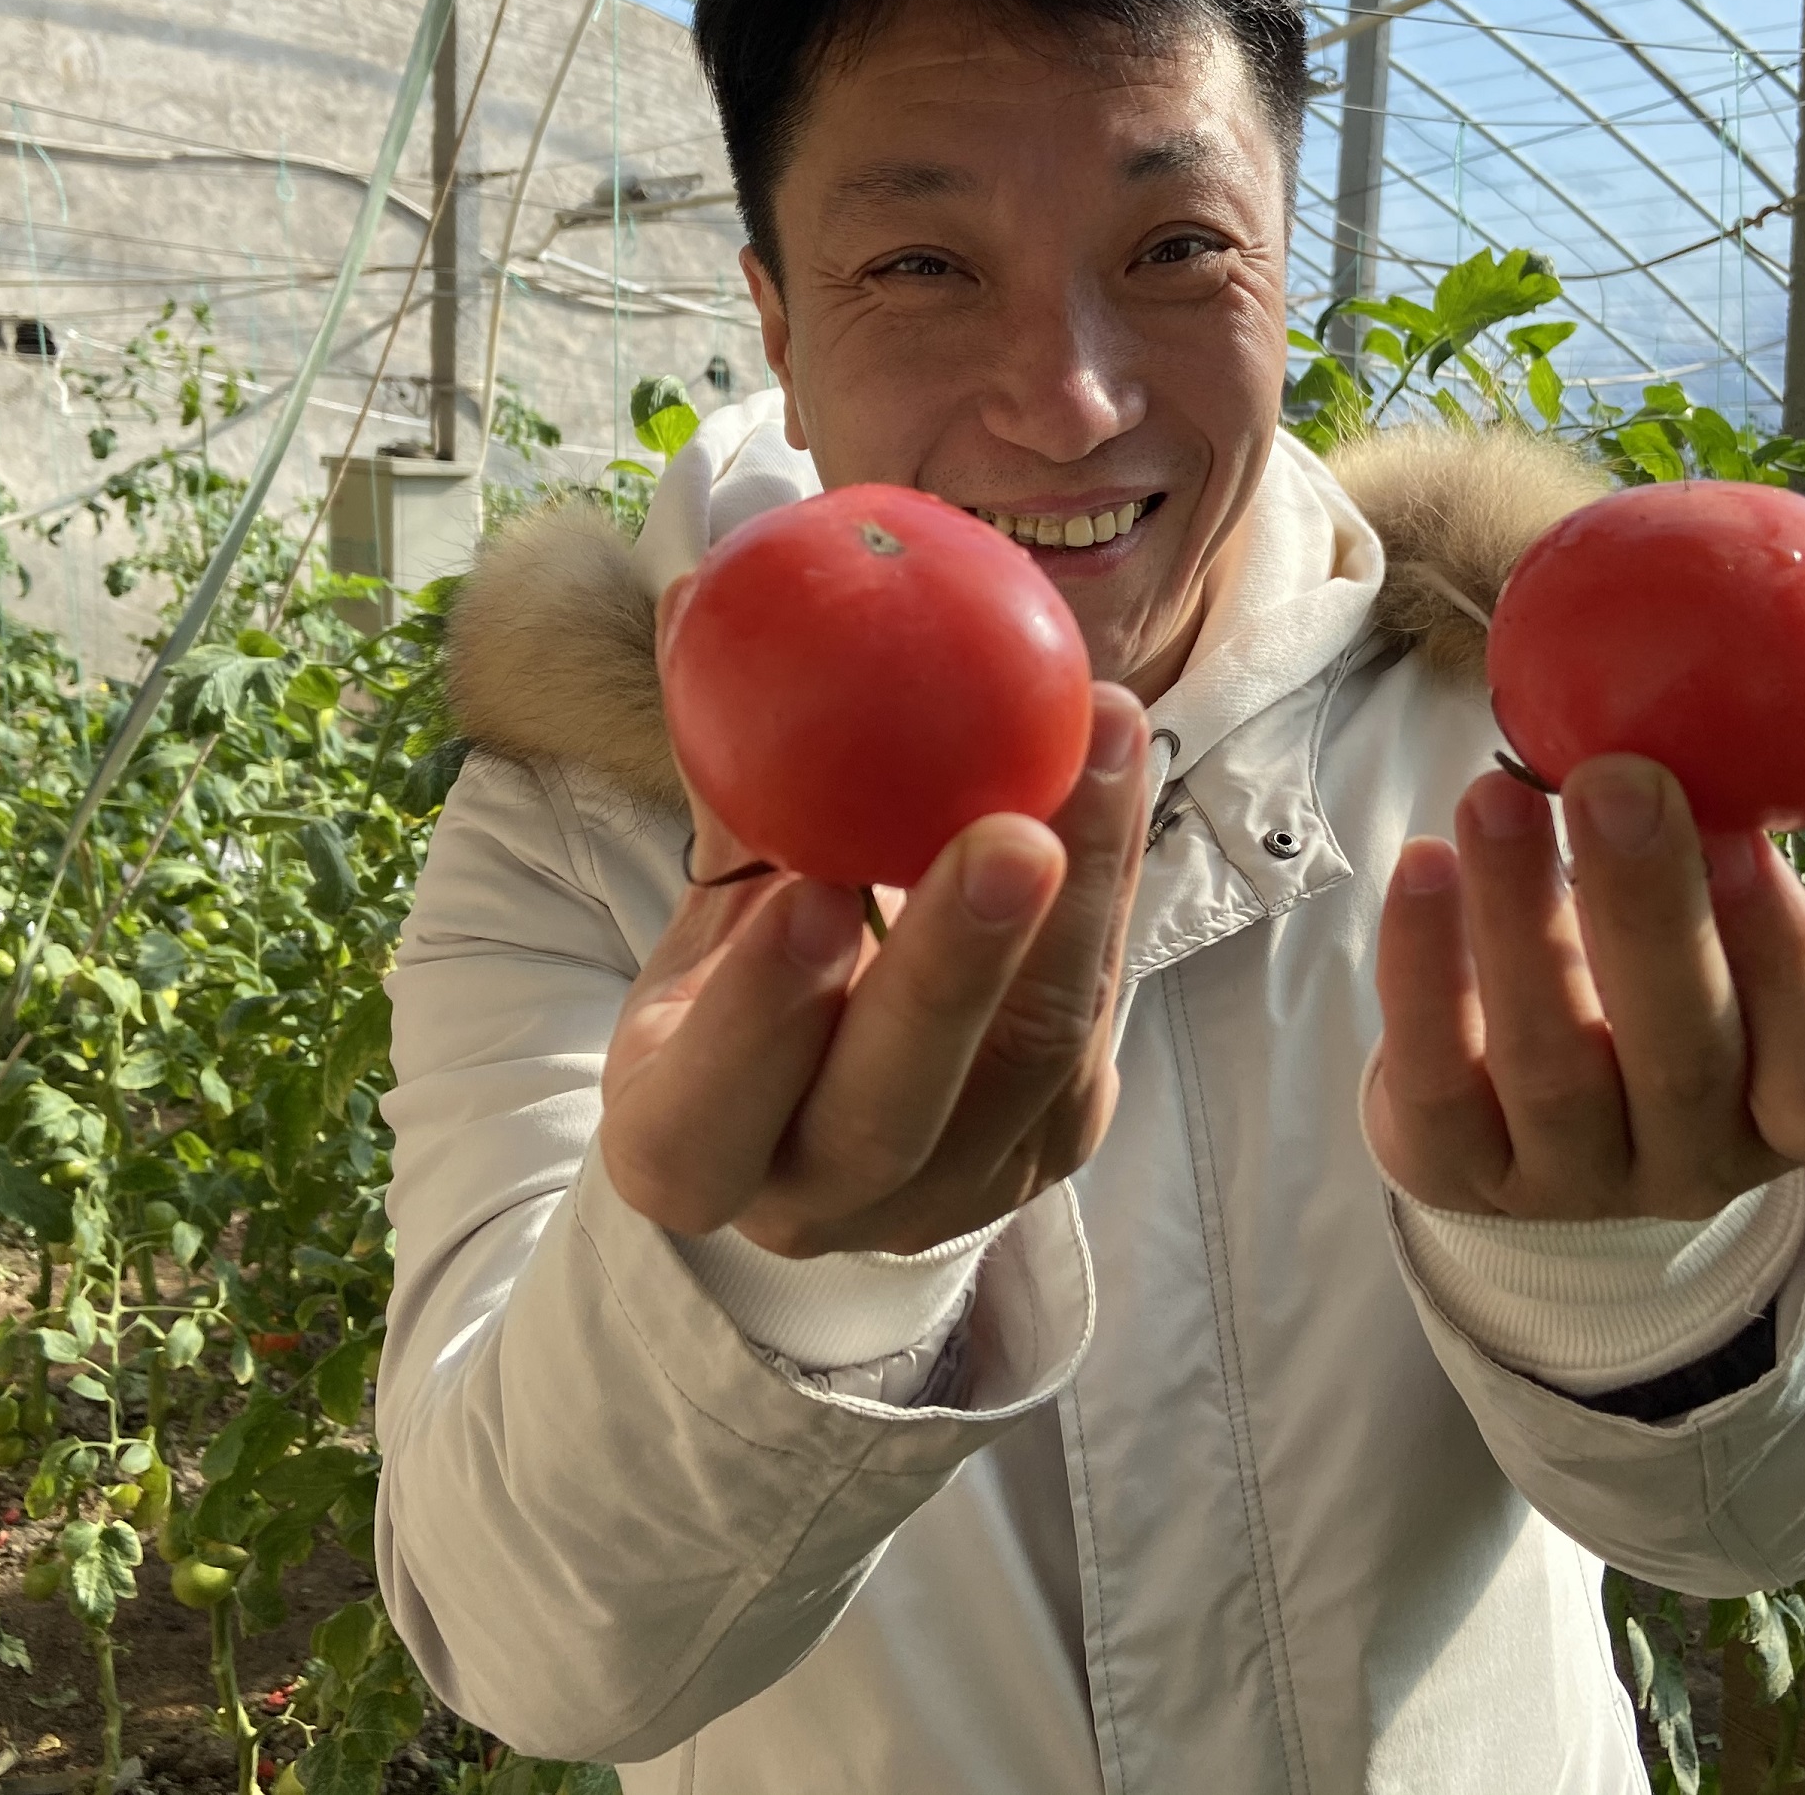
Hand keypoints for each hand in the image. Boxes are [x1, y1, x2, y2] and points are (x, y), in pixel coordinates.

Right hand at [596, 674, 1149, 1258]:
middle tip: (1010, 836)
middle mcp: (812, 1204)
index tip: (809, 897)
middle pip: (887, 1117)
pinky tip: (1120, 759)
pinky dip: (1112, 882)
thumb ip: (716, 776)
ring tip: (1106, 740)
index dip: (758, 1020)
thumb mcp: (709, 897)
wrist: (836, 1086)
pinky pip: (1095, 1013)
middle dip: (954, 975)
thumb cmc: (743, 969)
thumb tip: (695, 600)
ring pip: (1031, 1063)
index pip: (704, 1116)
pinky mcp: (1053, 1143)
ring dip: (1081, 898)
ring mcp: (951, 1189)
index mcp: (684, 1151)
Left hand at [1367, 755, 1804, 1221]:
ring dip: (1520, 917)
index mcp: (1795, 1113)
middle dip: (1647, 912)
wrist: (1517, 1100)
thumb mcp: (1711, 929)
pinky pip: (1434, 1078)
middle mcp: (1693, 1167)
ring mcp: (1572, 1184)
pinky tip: (1423, 866)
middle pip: (1683, 1062)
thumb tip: (1705, 707)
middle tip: (1612, 782)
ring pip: (1551, 1066)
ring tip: (1492, 796)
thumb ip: (1721, 850)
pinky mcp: (1453, 1173)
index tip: (1741, 835)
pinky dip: (1424, 966)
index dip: (1790, 959)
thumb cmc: (1647, 972)